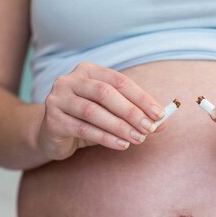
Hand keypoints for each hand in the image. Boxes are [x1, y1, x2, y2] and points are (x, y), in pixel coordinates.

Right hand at [36, 62, 165, 160]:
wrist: (53, 134)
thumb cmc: (88, 120)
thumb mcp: (113, 114)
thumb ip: (136, 115)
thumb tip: (163, 123)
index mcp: (89, 71)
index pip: (119, 81)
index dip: (141, 97)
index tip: (159, 114)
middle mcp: (70, 80)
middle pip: (105, 93)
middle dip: (131, 112)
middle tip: (149, 128)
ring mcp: (58, 98)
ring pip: (93, 111)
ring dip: (119, 127)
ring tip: (138, 139)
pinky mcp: (52, 120)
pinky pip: (83, 129)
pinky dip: (105, 138)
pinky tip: (121, 145)